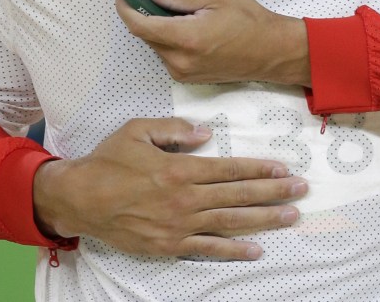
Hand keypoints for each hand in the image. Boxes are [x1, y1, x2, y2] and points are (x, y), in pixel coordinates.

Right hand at [33, 117, 306, 259]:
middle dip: (272, 193)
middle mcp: (184, 198)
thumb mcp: (138, 130)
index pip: (229, 169)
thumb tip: (207, 132)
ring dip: (263, 219)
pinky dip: (233, 251)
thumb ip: (175, 128)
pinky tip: (256, 250)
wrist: (78, 199)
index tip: (283, 168)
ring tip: (290, 216)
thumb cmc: (108, 160)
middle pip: (237, 196)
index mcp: (179, 168)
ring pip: (230, 223)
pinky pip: (206, 249)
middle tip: (301, 190)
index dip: (258, 169)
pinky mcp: (168, 245)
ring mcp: (178, 225)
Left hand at [115, 0, 310, 86]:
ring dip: (155, 24)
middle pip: (145, 34)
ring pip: (155, 44)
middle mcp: (178, 61)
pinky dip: (167, 36)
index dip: (125, 6)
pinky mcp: (188, 78)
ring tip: (171, 4)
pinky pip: (167, 54)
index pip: (139, 24)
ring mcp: (182, 73)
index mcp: (185, 39)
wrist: (272, 51)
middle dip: (141, 11)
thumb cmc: (248, 19)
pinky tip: (183, 23)